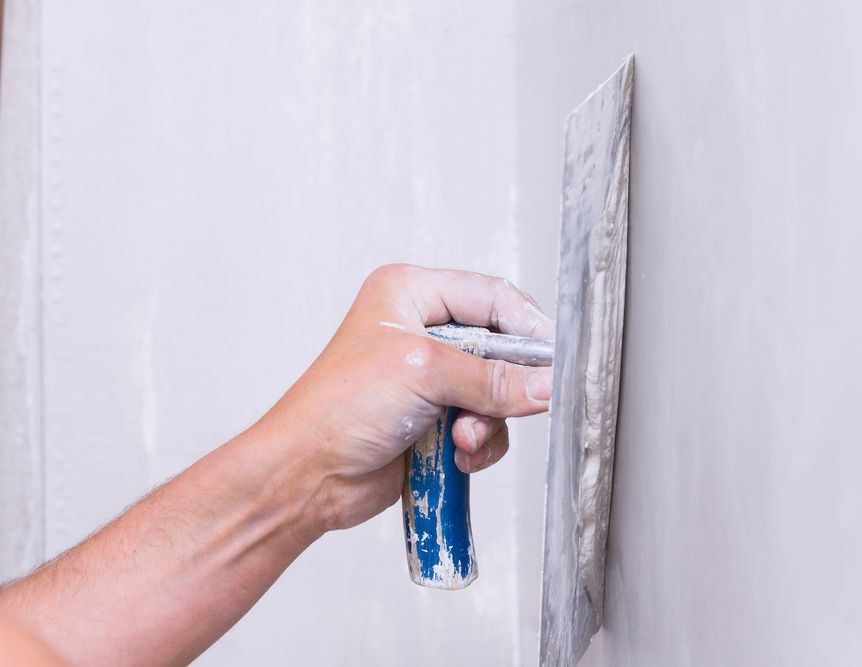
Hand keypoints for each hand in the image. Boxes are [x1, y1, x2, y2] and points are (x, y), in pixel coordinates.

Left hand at [257, 264, 553, 530]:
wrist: (307, 476)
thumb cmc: (337, 409)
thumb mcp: (422, 374)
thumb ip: (492, 379)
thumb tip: (546, 385)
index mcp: (410, 293)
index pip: (491, 296)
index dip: (526, 328)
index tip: (552, 361)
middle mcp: (422, 331)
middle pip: (499, 348)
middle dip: (503, 385)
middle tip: (507, 406)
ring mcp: (430, 378)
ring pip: (497, 393)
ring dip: (488, 422)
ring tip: (462, 440)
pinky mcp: (436, 419)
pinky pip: (485, 426)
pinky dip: (479, 445)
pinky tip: (456, 457)